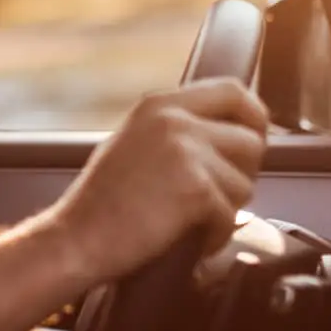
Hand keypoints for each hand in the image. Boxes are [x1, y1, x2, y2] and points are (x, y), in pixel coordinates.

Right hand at [44, 79, 267, 283]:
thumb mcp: (134, 142)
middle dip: (241, 174)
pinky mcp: (196, 187)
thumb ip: (177, 130)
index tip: (253, 138)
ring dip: (226, 209)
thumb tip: (227, 136)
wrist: (76, 239)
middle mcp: (174, 120)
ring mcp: (186, 151)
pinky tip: (189, 238)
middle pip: (251, 140)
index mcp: (159, 104)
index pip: (232, 90)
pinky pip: (231, 215)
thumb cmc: (100, 204)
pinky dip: (215, 235)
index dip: (252, 117)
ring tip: (190, 219)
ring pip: (246, 182)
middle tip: (213, 195)